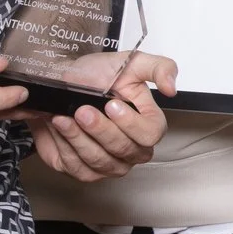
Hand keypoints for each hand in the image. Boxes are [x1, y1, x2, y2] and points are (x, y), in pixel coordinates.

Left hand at [25, 52, 176, 181]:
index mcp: (148, 125)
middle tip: (82, 110)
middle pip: (123, 150)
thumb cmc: (95, 76)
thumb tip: (171, 88)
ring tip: (65, 117)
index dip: (130, 123)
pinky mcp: (84, 171)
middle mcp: (133, 149)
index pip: (150, 135)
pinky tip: (61, 128)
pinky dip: (65, 147)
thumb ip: (159, 68)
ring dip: (79, 137)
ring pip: (99, 161)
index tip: (111, 104)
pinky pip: (77, 167)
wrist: (62, 84)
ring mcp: (110, 164)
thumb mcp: (131, 62)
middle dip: (99, 129)